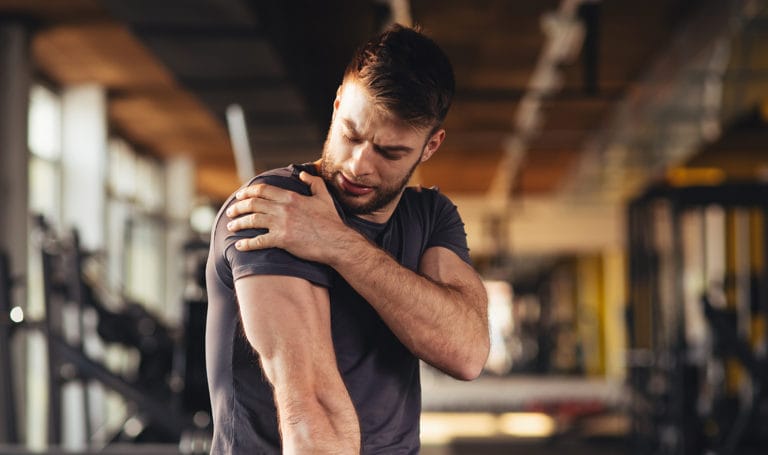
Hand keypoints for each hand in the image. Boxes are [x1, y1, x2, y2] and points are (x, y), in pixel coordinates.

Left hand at [225, 172, 351, 263]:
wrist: (337, 242)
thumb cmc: (331, 221)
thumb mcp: (324, 197)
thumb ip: (313, 182)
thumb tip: (302, 174)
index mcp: (291, 197)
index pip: (263, 190)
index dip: (247, 192)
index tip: (239, 195)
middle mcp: (283, 209)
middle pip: (253, 204)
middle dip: (238, 207)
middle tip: (231, 211)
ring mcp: (282, 224)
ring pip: (252, 221)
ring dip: (238, 223)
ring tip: (231, 226)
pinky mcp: (282, 240)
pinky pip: (259, 241)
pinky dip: (246, 244)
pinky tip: (239, 246)